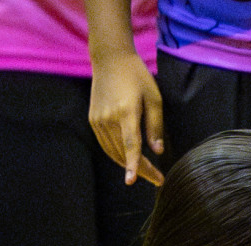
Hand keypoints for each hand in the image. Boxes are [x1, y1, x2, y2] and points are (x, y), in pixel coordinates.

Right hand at [88, 51, 165, 185]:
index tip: (131, 181)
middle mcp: (109, 118)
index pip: (130, 144)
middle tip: (157, 178)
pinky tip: (129, 159)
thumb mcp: (154, 97)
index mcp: (126, 111)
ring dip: (129, 165)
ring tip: (146, 172)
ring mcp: (98, 120)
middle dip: (140, 169)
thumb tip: (157, 151)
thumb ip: (155, 126)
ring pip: (113, 152)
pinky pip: (105, 145)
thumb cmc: (137, 76)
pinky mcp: (93, 120)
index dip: (133, 164)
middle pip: (123, 153)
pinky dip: (117, 155)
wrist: (110, 59)